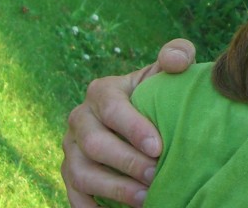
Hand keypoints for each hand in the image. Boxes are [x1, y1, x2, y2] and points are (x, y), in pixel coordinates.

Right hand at [61, 39, 195, 207]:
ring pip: (82, 173)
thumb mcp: (166, 71)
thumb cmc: (158, 92)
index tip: (158, 146)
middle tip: (157, 175)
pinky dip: (91, 207)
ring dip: (113, 188)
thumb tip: (176, 60)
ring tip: (145, 198)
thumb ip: (177, 54)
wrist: (141, 116)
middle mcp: (80, 119)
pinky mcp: (70, 174)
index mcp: (102, 91)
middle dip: (127, 162)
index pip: (112, 109)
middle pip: (94, 145)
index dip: (133, 128)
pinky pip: (73, 195)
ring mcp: (71, 149)